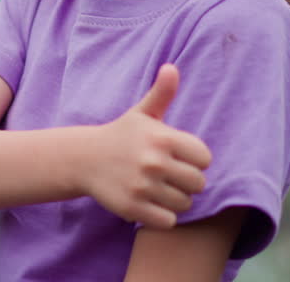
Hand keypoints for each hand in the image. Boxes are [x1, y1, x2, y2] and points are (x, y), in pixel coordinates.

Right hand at [78, 64, 211, 228]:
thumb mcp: (142, 113)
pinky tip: (150, 203)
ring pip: (184, 204)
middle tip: (168, 175)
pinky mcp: (133, 208)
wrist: (84, 159)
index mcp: (162, 138)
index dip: (194, 159)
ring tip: (158, 188)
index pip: (205, 158)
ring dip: (174, 199)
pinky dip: (162, 216)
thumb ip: (161, 93)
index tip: (178, 157)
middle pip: (198, 183)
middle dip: (186, 181)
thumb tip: (171, 68)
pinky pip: (169, 221)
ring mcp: (143, 187)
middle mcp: (154, 162)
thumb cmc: (121, 135)